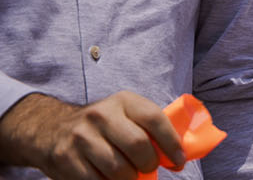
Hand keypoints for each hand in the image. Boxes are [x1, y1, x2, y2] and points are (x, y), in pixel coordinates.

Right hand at [0, 91, 184, 179]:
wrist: (51, 128)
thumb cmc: (102, 125)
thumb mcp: (125, 114)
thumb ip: (150, 128)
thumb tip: (180, 154)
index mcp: (123, 101)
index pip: (155, 119)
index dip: (171, 143)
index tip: (179, 160)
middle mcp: (101, 116)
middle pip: (138, 146)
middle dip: (150, 164)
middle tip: (150, 169)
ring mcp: (81, 138)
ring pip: (119, 170)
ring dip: (130, 179)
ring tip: (130, 176)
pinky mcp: (65, 160)